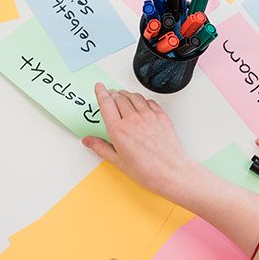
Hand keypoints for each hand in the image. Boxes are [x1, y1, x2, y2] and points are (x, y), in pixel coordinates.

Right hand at [82, 84, 197, 199]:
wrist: (170, 172)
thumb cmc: (147, 170)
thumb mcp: (118, 161)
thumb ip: (101, 148)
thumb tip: (89, 141)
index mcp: (119, 130)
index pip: (106, 104)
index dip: (101, 93)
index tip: (99, 87)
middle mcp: (133, 120)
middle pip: (119, 98)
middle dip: (112, 94)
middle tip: (110, 94)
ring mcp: (148, 116)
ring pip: (134, 96)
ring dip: (126, 94)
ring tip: (124, 96)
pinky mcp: (161, 116)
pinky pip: (149, 101)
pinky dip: (142, 100)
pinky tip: (141, 104)